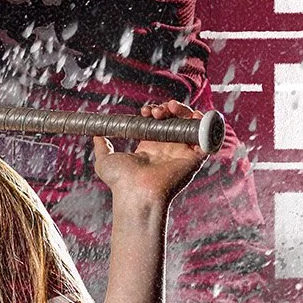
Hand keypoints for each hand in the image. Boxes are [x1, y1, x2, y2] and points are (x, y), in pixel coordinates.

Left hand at [90, 100, 209, 208]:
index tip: (145, 111)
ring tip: (173, 107)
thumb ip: (101, 146)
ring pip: (192, 125)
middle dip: (170, 108)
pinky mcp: (195, 159)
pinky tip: (196, 117)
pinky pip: (208, 139)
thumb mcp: (105, 161)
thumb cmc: (120, 182)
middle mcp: (169, 149)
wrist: (135, 194)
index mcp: (151, 147)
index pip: (160, 122)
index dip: (155, 111)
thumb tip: (95, 134)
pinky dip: (206, 125)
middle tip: (158, 110)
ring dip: (186, 112)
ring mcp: (183, 153)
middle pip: (176, 120)